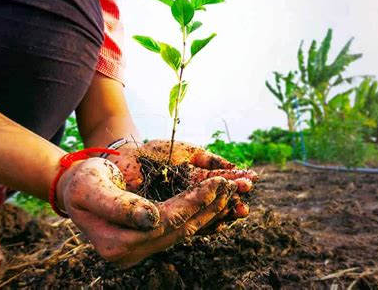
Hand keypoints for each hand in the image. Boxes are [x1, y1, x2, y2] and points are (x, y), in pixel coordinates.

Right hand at [56, 157, 236, 267]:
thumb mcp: (93, 187)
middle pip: (179, 230)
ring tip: (230, 194)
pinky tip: (218, 208)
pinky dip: (200, 219)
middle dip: (209, 206)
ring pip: (183, 233)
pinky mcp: (148, 243)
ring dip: (209, 213)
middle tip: (232, 185)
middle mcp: (130, 253)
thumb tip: (152, 219)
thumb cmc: (83, 183)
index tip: (219, 182)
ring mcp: (140, 251)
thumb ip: (118, 205)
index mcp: (116, 242)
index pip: (167, 221)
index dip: (195, 202)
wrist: (76, 190)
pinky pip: (179, 233)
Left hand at [109, 140, 257, 220]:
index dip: (236, 182)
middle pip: (216, 201)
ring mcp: (181, 207)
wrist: (125, 158)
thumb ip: (208, 159)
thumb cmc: (154, 152)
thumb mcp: (186, 152)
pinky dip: (203, 224)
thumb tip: (231, 167)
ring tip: (237, 212)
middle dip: (232, 203)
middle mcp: (192, 195)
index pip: (221, 183)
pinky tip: (216, 223)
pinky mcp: (167, 218)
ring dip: (222, 214)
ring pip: (205, 214)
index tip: (251, 180)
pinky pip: (187, 223)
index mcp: (198, 179)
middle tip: (246, 205)